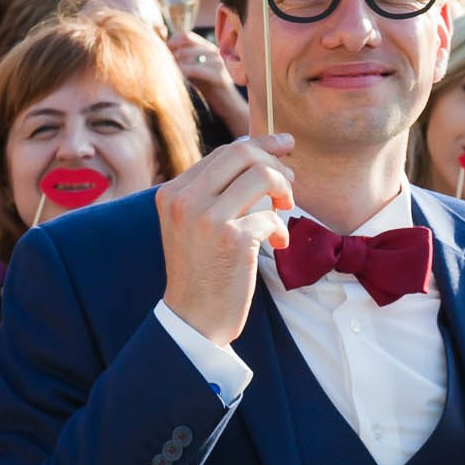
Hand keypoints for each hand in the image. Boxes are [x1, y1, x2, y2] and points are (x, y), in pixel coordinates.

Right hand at [157, 135, 294, 344]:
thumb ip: (213, 192)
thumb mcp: (191, 224)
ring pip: (261, 176)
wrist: (194, 319)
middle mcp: (186, 201)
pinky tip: (277, 245)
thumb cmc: (200, 270)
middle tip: (291, 179)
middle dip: (275, 161)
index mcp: (172, 193)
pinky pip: (271, 216)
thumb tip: (254, 151)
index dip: (258, 146)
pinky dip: (281, 230)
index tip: (282, 147)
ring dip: (284, 190)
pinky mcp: (233, 240)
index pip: (222, 153)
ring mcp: (208, 219)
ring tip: (286, 209)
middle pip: (241, 154)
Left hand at [171, 35, 250, 135]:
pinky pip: (196, 70)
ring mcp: (217, 62)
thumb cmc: (206, 86)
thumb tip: (162, 49)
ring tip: (170, 74)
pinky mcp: (219, 75)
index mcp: (206, 47)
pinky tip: (179, 78)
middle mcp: (213, 51)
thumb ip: (181, 58)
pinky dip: (184, 72)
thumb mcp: (192, 68)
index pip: (185, 35)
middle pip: (185, 46)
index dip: (172, 42)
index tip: (164, 54)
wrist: (226, 103)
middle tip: (164, 68)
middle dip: (171, 56)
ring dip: (176, 65)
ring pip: (188, 57)